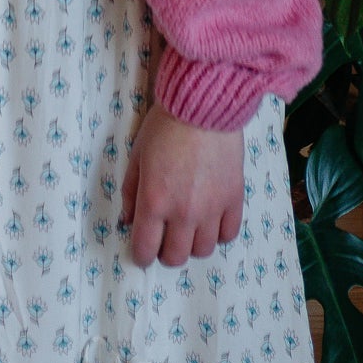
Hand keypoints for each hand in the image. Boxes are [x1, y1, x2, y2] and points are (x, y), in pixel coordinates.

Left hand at [119, 102, 244, 267]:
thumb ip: (130, 192)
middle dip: (166, 252)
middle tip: (165, 236)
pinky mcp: (234, 199)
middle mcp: (183, 213)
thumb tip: (128, 221)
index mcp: (154, 202)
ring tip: (189, 226)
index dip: (141, 255)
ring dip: (193, 243)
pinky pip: (229, 234)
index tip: (143, 248)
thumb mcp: (136, 156)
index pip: (145, 250)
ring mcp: (211, 209)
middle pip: (175, 257)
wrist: (204, 105)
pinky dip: (219, 233)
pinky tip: (212, 219)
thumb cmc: (164, 126)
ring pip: (203, 251)